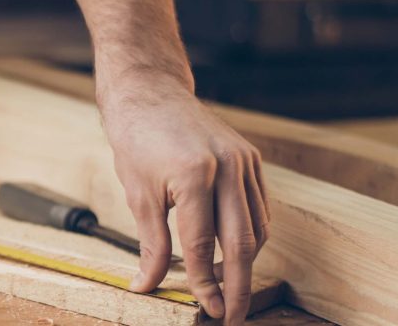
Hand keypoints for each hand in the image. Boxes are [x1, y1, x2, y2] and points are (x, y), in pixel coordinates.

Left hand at [99, 75, 268, 324]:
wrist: (151, 95)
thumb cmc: (137, 141)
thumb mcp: (137, 194)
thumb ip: (150, 245)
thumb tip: (145, 286)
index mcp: (193, 175)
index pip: (202, 244)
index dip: (205, 282)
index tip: (209, 311)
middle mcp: (227, 167)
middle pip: (242, 242)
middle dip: (237, 286)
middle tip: (231, 316)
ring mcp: (244, 161)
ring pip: (257, 228)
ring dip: (246, 263)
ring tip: (229, 290)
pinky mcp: (252, 158)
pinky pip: (260, 208)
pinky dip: (251, 235)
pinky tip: (235, 253)